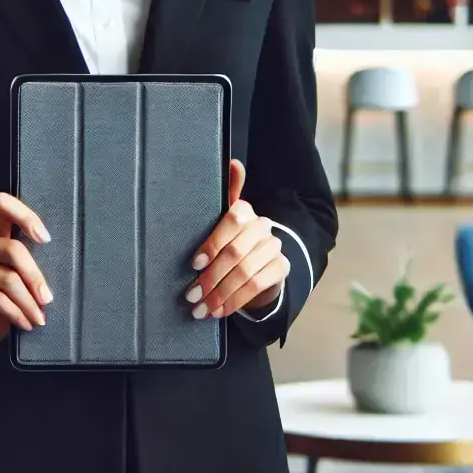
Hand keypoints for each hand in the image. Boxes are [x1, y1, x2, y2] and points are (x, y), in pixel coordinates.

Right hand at [0, 193, 52, 361]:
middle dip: (35, 276)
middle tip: (48, 298)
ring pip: (8, 279)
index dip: (24, 215)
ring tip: (40, 316)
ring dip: (29, 303)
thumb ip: (31, 260)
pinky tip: (26, 322)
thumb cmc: (6, 296)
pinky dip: (17, 313)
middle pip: (13, 249)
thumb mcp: (20, 275)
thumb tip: (64, 261)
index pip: (2, 204)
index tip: (45, 239)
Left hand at [184, 159, 289, 319]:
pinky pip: (256, 287)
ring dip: (220, 294)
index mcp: (245, 211)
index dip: (212, 243)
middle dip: (210, 277)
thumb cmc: (233, 236)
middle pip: (235, 254)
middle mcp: (263, 226)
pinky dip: (235, 301)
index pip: (231, 222)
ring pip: (245, 273)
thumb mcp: (225, 216)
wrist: (261, 258)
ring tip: (200, 308)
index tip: (194, 263)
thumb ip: (226, 192)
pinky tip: (219, 311)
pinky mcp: (281, 268)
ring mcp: (274, 248)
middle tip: (191, 294)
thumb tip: (232, 161)